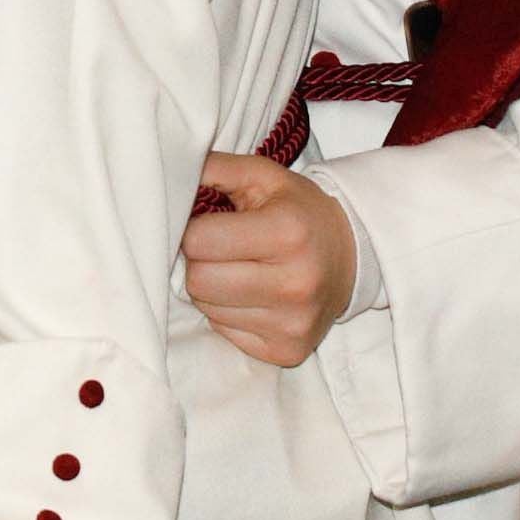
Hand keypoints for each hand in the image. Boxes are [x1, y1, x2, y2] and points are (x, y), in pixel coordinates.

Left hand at [180, 151, 355, 366]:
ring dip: (211, 289)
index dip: (192, 230)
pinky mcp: (288, 351)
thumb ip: (213, 168)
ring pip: (207, 309)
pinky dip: (227, 313)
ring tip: (237, 270)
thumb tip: (166, 176)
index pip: (198, 242)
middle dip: (198, 262)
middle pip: (198, 281)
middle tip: (218, 250)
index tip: (206, 224)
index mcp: (286, 232)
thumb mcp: (262, 175)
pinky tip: (250, 295)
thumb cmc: (298, 211)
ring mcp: (293, 323)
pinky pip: (224, 332)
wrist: (353, 256)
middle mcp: (294, 283)